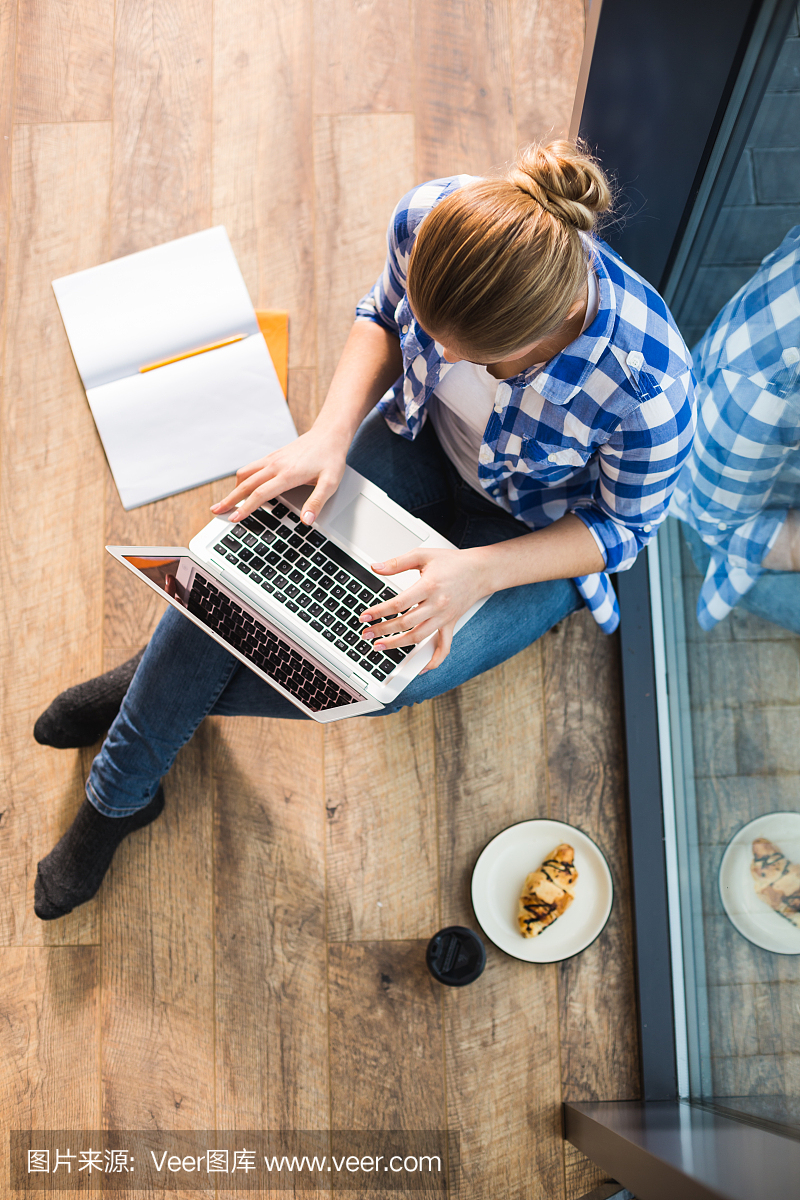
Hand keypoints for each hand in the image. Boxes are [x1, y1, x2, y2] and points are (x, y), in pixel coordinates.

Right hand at [210, 427, 348, 523]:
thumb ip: (317, 502)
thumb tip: (307, 520)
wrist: (329, 434)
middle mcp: (276, 465)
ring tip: (227, 501)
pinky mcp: (274, 456)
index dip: (245, 508)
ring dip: (234, 488)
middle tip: (216, 511)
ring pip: (245, 473)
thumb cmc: (331, 458)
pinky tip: (244, 487)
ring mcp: (273, 459)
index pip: (260, 494)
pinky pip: (252, 467)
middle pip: (246, 484)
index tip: (233, 518)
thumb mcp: (331, 483)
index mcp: (288, 474)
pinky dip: (243, 479)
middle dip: (229, 499)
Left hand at [359, 547, 490, 670]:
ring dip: (398, 645)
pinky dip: (434, 660)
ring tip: (380, 646)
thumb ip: (397, 562)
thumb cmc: (452, 562)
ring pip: (419, 637)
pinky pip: (444, 647)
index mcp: (429, 586)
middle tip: (366, 633)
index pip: (399, 604)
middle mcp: (438, 605)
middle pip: (406, 623)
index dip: (379, 612)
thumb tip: (376, 567)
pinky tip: (421, 668)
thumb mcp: (423, 555)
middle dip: (383, 630)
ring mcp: (445, 617)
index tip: (365, 616)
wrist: (480, 571)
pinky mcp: (450, 624)